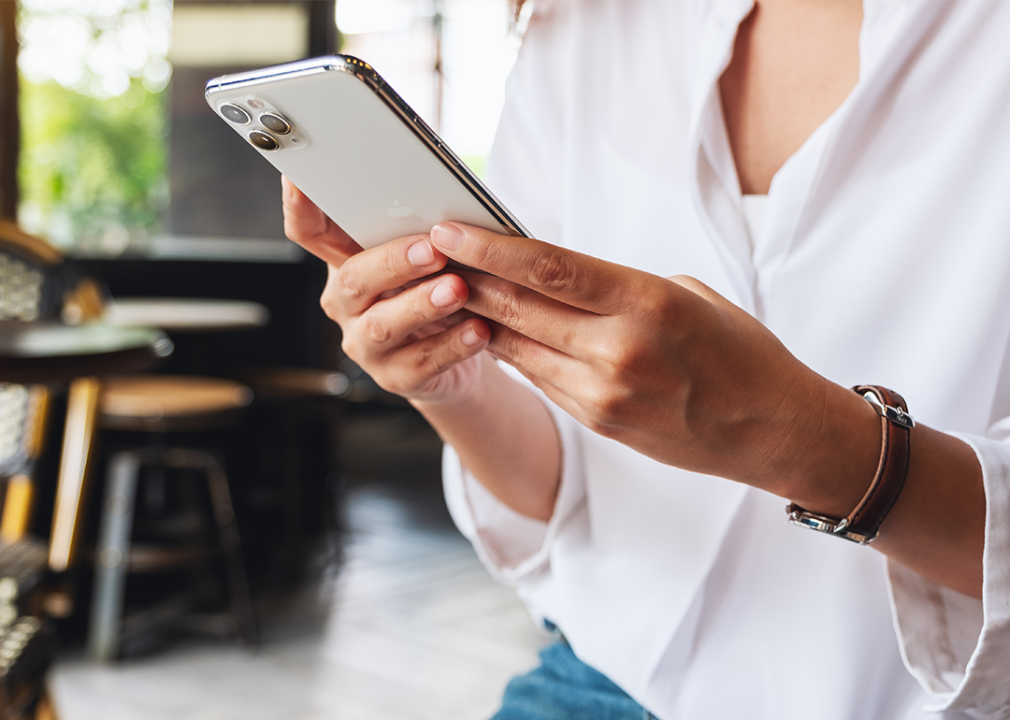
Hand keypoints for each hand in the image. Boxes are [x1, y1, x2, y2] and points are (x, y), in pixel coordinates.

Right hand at [281, 178, 491, 401]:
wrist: (460, 356)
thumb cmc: (439, 288)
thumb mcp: (425, 254)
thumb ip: (421, 222)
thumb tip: (441, 178)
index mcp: (346, 261)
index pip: (309, 231)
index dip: (299, 206)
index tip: (300, 179)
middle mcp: (346, 303)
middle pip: (353, 278)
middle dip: (393, 262)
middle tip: (432, 250)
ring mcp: (366, 344)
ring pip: (384, 325)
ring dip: (421, 305)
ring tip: (457, 290)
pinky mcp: (395, 377)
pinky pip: (421, 362)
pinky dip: (452, 345)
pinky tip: (477, 330)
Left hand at [428, 221, 878, 498]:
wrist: (769, 429)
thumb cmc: (739, 350)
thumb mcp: (688, 295)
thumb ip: (617, 288)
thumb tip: (555, 276)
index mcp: (647, 304)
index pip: (550, 270)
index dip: (491, 248)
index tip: (450, 228)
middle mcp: (618, 351)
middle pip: (519, 308)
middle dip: (467, 277)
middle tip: (428, 251)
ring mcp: (603, 394)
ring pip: (519, 346)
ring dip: (479, 316)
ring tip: (446, 285)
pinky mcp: (596, 421)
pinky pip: (539, 377)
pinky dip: (512, 350)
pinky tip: (489, 328)